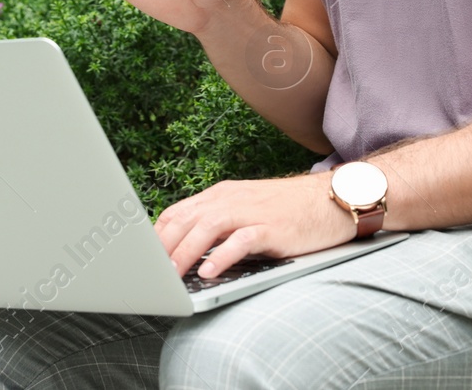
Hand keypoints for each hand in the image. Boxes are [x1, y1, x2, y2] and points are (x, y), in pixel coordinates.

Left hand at [153, 173, 355, 278]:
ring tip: (171, 275)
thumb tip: (187, 250)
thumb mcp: (244, 211)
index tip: (141, 258)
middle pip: (185, 219)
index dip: (155, 236)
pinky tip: (210, 272)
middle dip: (163, 246)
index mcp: (220, 195)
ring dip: (185, 252)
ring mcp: (250, 212)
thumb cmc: (286, 211)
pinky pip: (241, 241)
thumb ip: (217, 225)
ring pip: (207, 228)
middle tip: (148, 272)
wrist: (329, 200)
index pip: (176, 212)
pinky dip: (222, 256)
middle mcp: (230, 200)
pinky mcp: (271, 228)